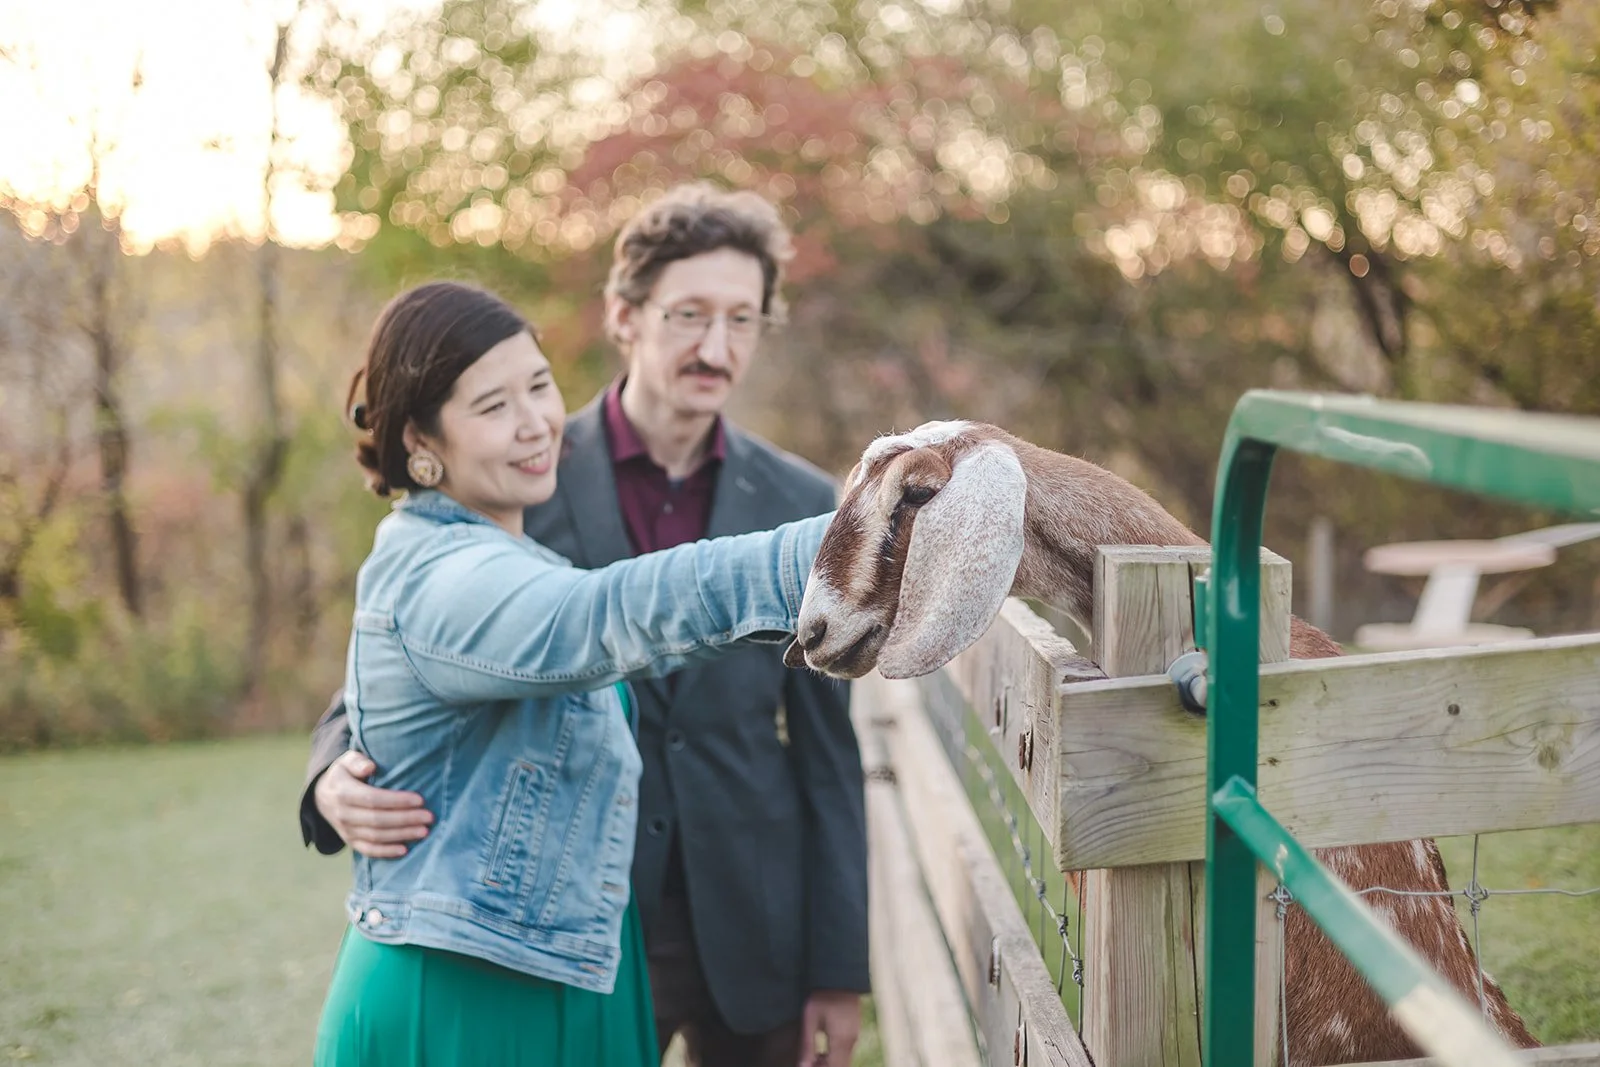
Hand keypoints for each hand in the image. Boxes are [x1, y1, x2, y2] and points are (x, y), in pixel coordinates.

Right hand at [313, 750, 432, 858]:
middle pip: (377, 820)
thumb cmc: (344, 774)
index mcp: (343, 792)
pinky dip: (386, 852)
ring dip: (401, 835)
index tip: (420, 800)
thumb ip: (357, 761)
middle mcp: (343, 814)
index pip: (373, 799)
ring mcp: (346, 830)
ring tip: (424, 831)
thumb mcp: (346, 761)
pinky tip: (405, 850)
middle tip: (429, 817)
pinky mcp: (350, 841)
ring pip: (376, 837)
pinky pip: (368, 851)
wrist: (323, 796)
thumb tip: (370, 767)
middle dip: (406, 819)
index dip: (397, 801)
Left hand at [798, 990, 860, 1066]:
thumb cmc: (823, 996)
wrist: (841, 978)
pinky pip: (846, 1053)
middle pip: (841, 1066)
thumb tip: (803, 1066)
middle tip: (810, 1063)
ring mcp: (854, 1038)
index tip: (809, 1065)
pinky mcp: (854, 1033)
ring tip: (814, 1059)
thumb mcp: (810, 1019)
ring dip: (830, 1064)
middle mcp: (851, 1042)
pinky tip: (822, 1053)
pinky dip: (834, 1058)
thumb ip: (807, 1044)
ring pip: (844, 1062)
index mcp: (841, 1041)